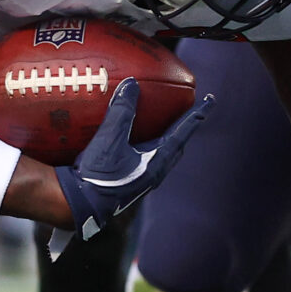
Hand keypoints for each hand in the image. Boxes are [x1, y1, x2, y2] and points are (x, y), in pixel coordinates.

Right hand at [49, 81, 212, 255]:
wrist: (80, 205)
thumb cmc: (98, 175)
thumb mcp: (110, 139)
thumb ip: (122, 111)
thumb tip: (132, 85)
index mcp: (157, 161)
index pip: (184, 131)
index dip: (197, 114)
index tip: (211, 100)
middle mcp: (155, 172)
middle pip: (177, 146)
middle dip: (184, 129)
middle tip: (188, 114)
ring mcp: (142, 180)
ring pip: (163, 156)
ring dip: (167, 140)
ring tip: (163, 127)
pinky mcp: (129, 183)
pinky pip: (146, 162)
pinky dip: (148, 148)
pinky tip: (132, 144)